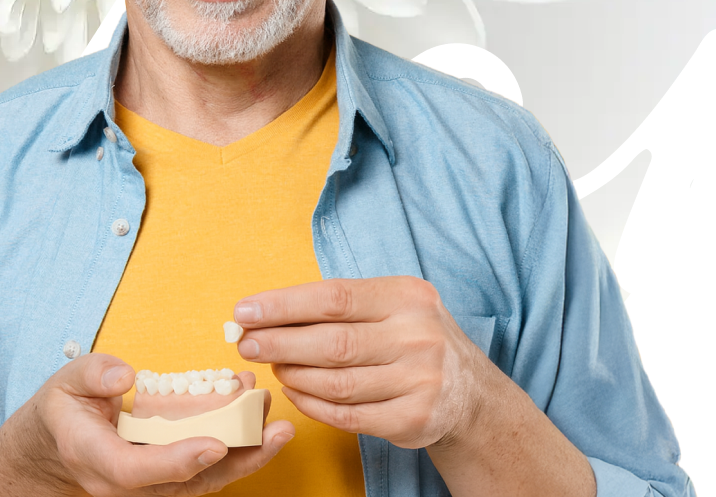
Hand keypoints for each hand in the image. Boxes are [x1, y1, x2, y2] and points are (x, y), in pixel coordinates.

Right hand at [0, 352, 293, 496]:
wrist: (57, 443)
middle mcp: (128, 482)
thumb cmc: (65, 408)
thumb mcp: (67, 381)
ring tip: (280, 424)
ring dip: (246, 455)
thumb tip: (125, 374)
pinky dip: (237, 448)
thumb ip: (93, 374)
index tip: (214, 445)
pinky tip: (260, 421)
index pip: (139, 470)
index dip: (178, 461)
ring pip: (204, 481)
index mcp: (98, 458)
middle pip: (186, 484)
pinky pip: (206, 470)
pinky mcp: (169, 476)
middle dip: (236, 461)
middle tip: (275, 432)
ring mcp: (151, 484)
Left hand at [232, 277, 490, 450]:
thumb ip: (340, 305)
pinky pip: (349, 415)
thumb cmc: (411, 336)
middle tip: (245, 344)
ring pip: (337, 383)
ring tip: (272, 366)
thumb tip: (268, 310)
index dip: (283, 305)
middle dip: (279, 343)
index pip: (333, 297)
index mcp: (405, 296)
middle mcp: (416, 336)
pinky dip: (314, 405)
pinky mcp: (414, 420)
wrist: (471, 392)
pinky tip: (295, 392)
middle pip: (332, 342)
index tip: (244, 312)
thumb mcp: (391, 304)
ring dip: (294, 375)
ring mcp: (419, 381)